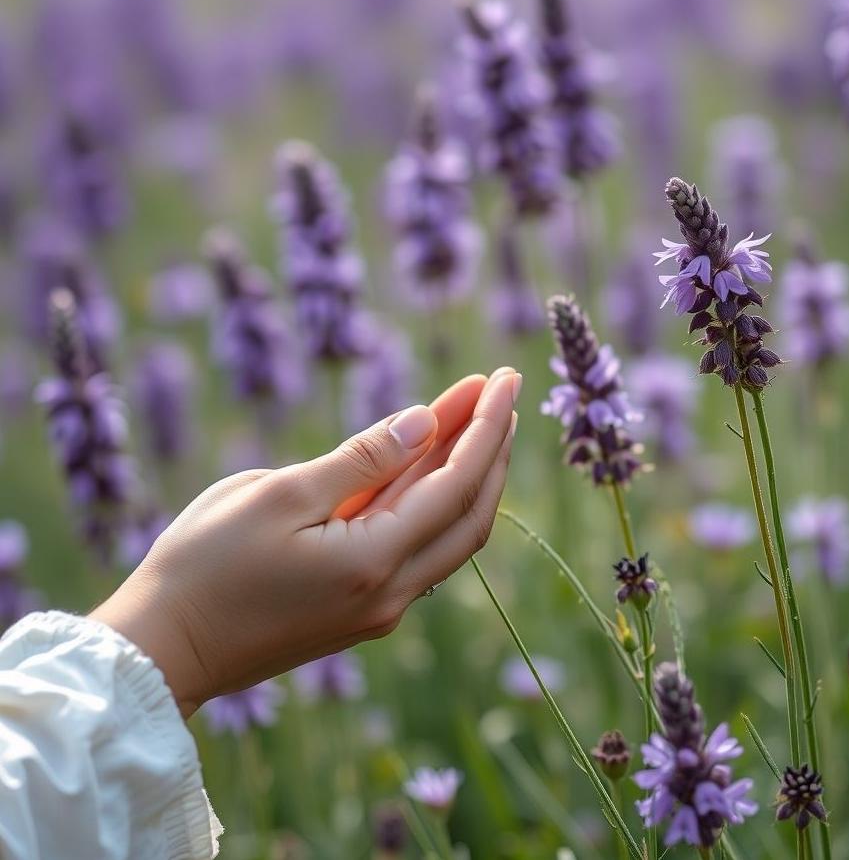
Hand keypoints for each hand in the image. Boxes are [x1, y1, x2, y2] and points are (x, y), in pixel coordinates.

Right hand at [91, 368, 519, 716]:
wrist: (160, 653)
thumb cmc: (204, 566)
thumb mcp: (278, 495)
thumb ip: (361, 461)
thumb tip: (424, 422)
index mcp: (375, 563)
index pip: (457, 483)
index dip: (486, 426)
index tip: (506, 377)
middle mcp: (393, 594)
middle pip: (470, 512)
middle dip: (491, 447)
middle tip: (503, 390)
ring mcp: (379, 608)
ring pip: (448, 532)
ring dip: (468, 473)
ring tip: (478, 418)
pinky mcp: (360, 610)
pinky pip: (418, 547)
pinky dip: (433, 501)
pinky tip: (431, 466)